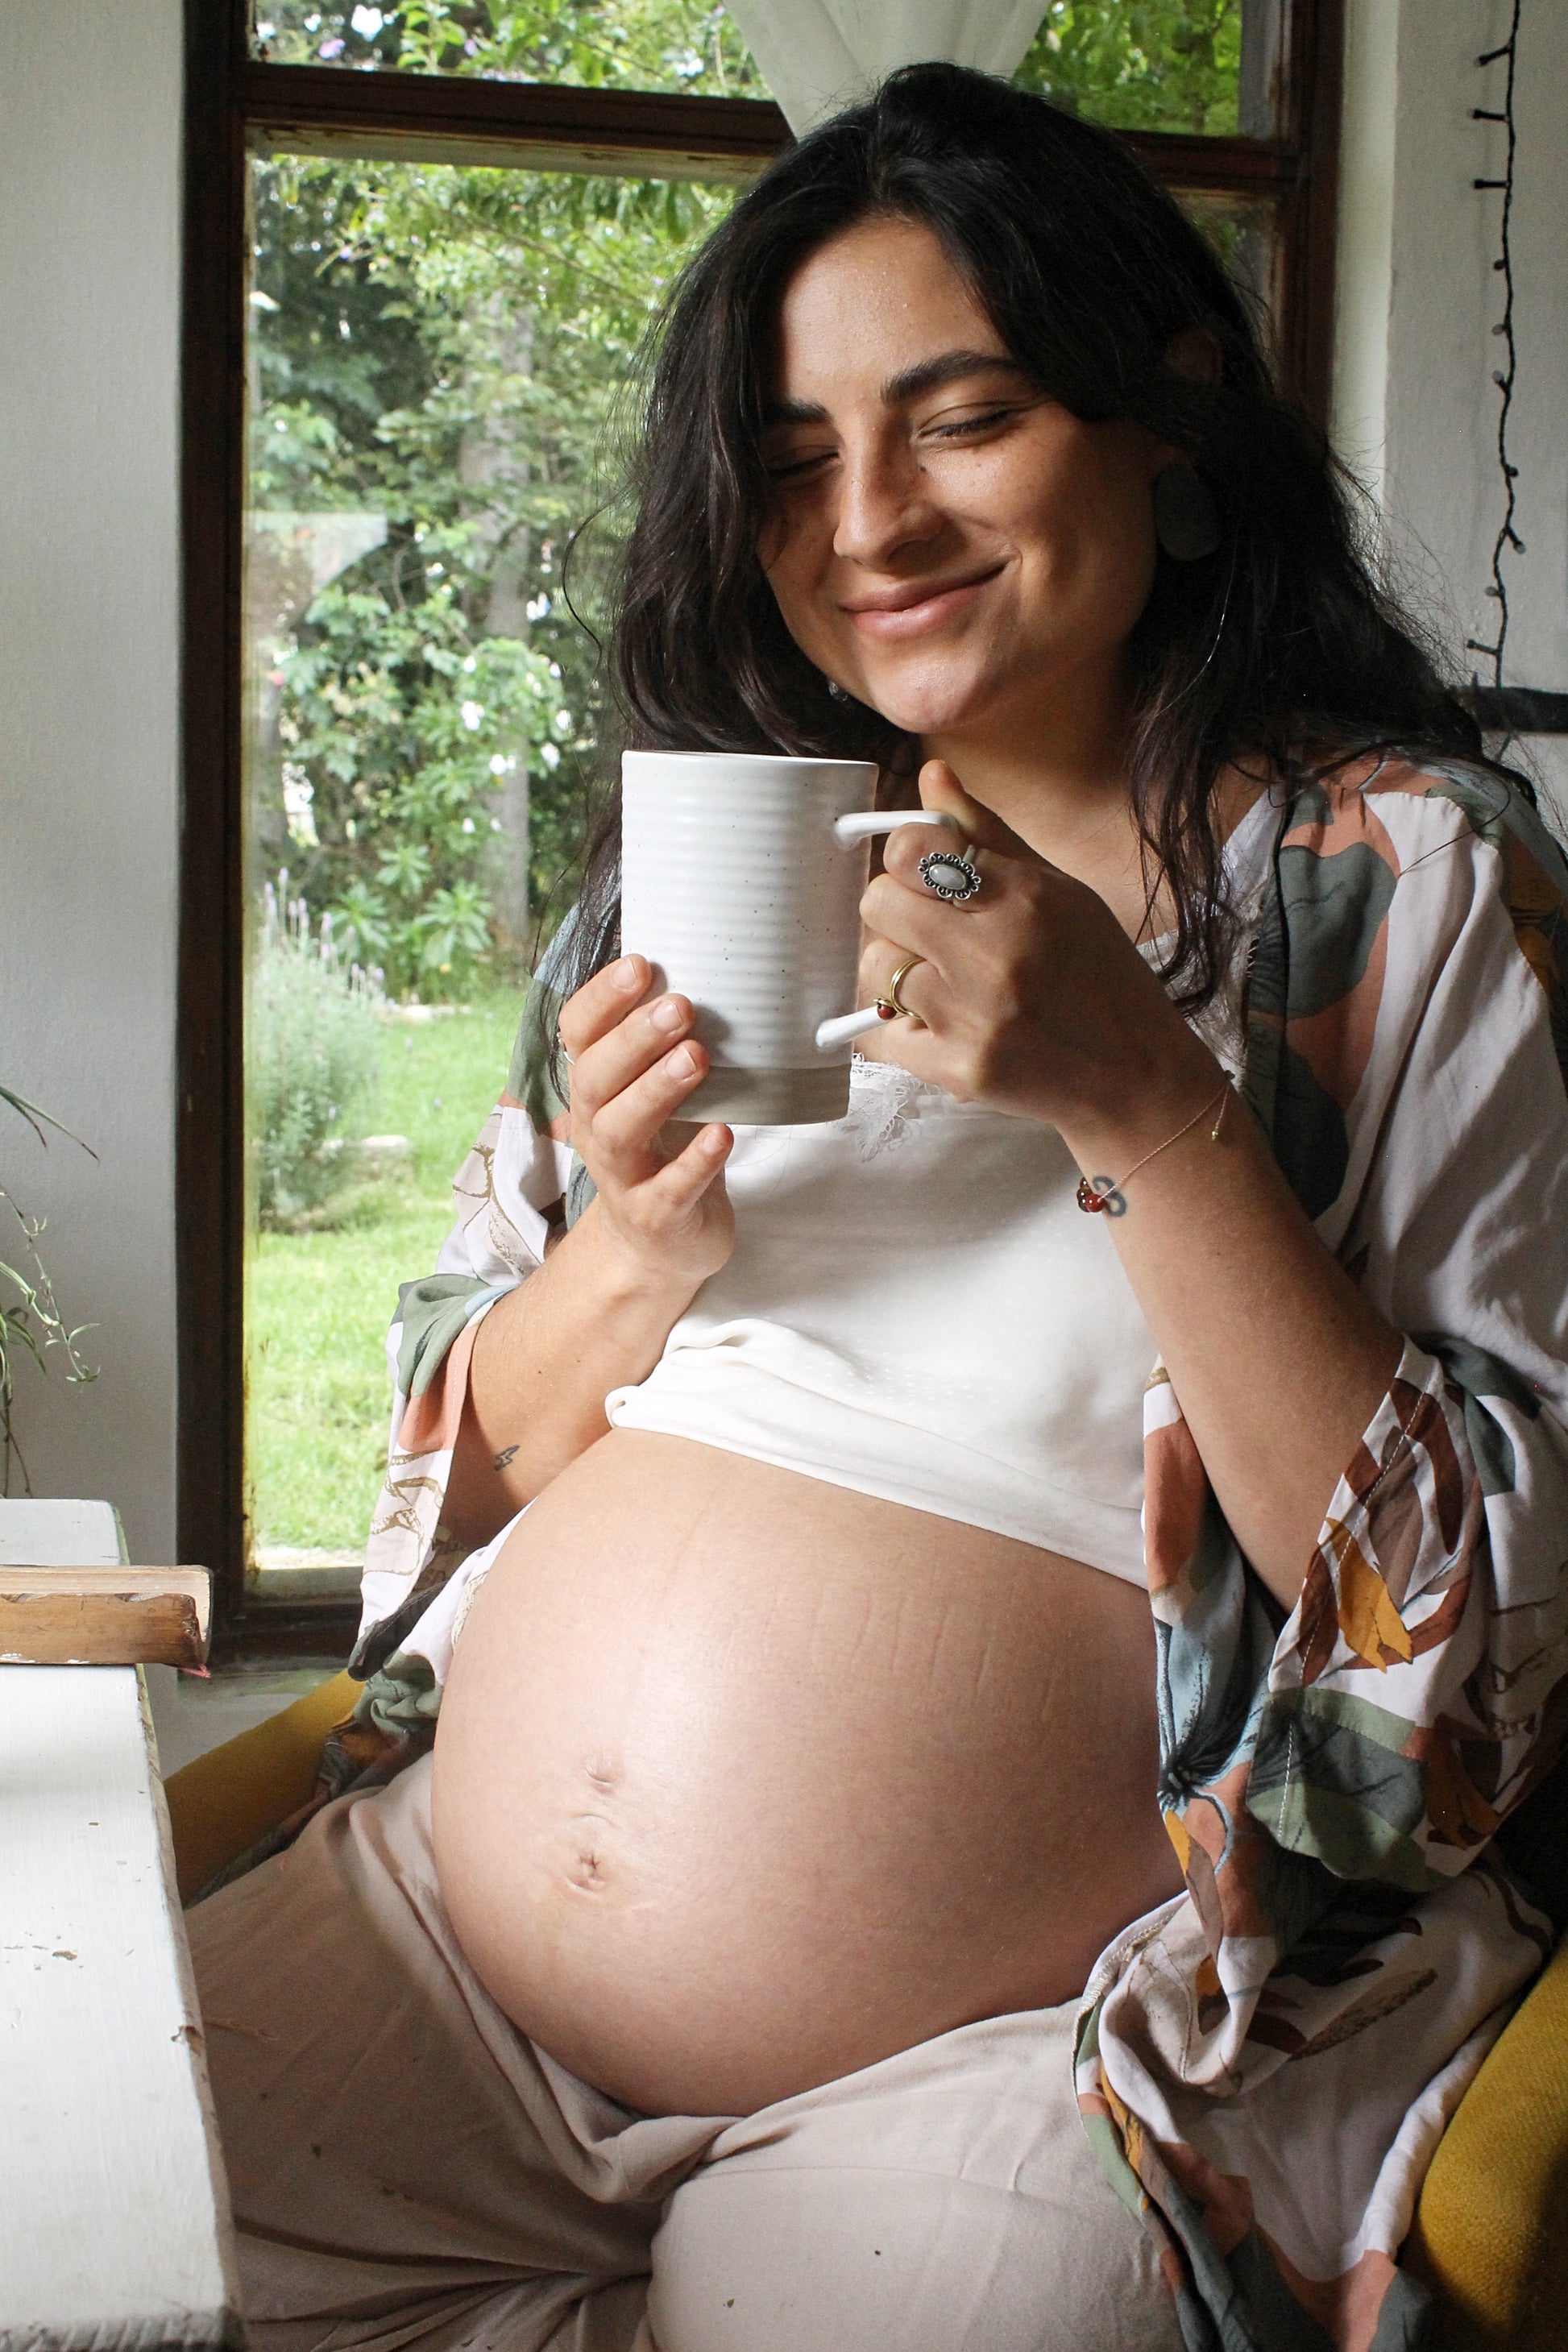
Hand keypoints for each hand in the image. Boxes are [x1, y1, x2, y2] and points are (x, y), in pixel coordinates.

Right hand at [558, 956, 734, 1293]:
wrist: (659, 1242)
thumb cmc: (664, 1147)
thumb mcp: (655, 1088)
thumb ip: (668, 1040)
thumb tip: (705, 960)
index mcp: (595, 1085)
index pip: (577, 1033)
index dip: (602, 998)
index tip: (641, 964)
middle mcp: (597, 1126)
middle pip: (595, 1079)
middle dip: (633, 1039)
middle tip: (679, 1007)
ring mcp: (623, 1175)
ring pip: (621, 1131)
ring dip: (657, 1090)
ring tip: (696, 1058)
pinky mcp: (656, 1216)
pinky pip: (669, 1189)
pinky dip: (696, 1160)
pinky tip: (722, 1133)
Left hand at [858, 761, 1216, 1136]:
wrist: (1134, 1077)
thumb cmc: (1098, 976)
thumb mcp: (1060, 891)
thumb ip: (988, 836)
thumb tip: (931, 776)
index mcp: (1025, 896)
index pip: (912, 847)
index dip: (905, 856)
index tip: (921, 873)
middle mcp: (995, 953)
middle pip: (878, 902)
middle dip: (894, 910)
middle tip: (928, 929)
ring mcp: (973, 1016)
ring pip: (874, 966)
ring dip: (895, 969)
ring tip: (940, 981)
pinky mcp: (958, 1069)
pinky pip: (879, 1032)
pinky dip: (896, 1026)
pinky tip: (937, 1022)